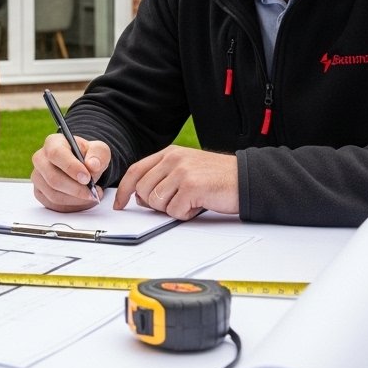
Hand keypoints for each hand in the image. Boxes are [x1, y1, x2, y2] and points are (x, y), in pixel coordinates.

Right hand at [31, 133, 107, 211]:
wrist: (82, 166)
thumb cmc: (87, 155)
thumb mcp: (99, 150)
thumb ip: (98, 154)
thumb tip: (93, 165)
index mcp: (53, 143)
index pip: (56, 154)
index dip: (71, 167)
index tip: (87, 178)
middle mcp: (40, 159)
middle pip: (53, 178)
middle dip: (76, 189)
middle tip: (92, 192)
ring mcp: (37, 176)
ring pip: (53, 194)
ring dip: (76, 200)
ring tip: (92, 196)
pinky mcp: (39, 192)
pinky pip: (53, 204)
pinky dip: (71, 206)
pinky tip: (83, 201)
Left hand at [113, 145, 238, 219]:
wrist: (247, 179)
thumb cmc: (217, 178)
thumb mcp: (187, 169)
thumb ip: (162, 178)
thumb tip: (140, 198)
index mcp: (169, 153)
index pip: (135, 171)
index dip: (124, 191)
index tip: (120, 205)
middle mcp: (173, 159)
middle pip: (143, 190)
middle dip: (154, 204)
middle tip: (176, 202)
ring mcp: (182, 171)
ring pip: (156, 202)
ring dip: (172, 209)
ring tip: (191, 201)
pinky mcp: (191, 186)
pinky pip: (174, 211)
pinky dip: (186, 214)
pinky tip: (199, 205)